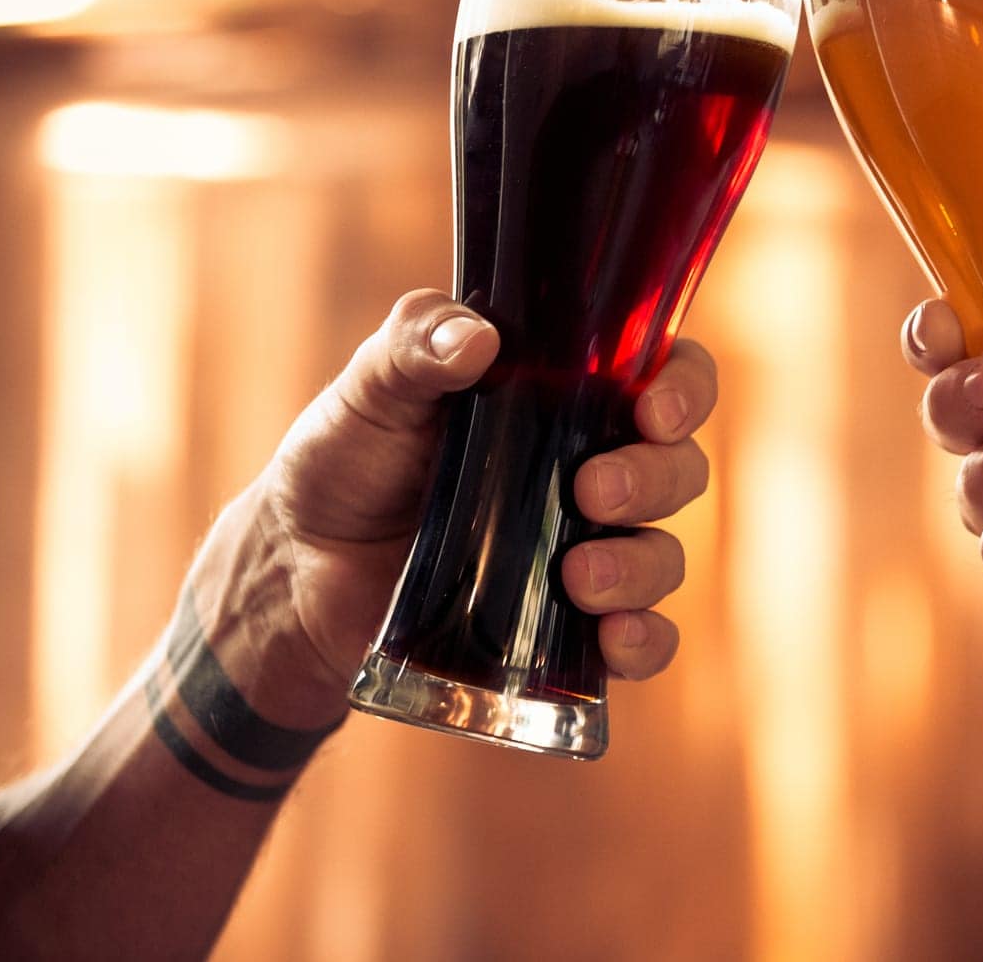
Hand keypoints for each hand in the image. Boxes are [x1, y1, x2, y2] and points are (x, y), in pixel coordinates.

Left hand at [255, 289, 713, 702]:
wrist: (297, 573)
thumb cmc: (346, 459)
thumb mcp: (369, 389)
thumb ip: (413, 344)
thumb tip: (477, 338)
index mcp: (569, 398)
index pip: (667, 374)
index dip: (685, 388)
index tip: (652, 409)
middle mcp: (595, 469)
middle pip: (679, 468)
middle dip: (654, 480)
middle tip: (593, 492)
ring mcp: (586, 552)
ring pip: (664, 556)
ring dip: (641, 566)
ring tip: (580, 578)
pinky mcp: (566, 630)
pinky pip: (641, 642)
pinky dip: (643, 644)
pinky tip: (612, 641)